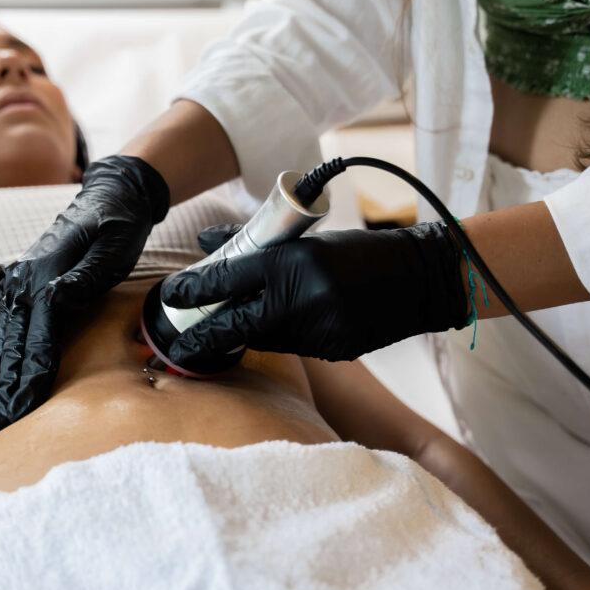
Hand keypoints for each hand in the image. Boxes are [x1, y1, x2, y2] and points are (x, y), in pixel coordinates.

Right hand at [0, 155, 169, 433]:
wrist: (113, 193)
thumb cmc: (120, 224)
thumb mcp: (114, 246)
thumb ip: (87, 275)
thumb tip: (57, 297)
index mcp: (49, 276)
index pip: (37, 338)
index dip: (27, 377)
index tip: (19, 411)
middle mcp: (26, 280)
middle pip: (11, 344)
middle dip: (0, 387)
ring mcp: (19, 278)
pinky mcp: (21, 278)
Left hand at [161, 222, 467, 367]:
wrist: (419, 278)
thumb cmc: (358, 252)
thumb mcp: (305, 240)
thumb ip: (254, 241)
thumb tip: (207, 240)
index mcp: (293, 261)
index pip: (231, 278)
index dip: (196, 290)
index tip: (171, 297)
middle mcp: (302, 297)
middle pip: (237, 323)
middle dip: (204, 337)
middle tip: (178, 345)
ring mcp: (319, 327)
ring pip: (263, 338)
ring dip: (244, 336)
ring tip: (222, 332)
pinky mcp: (333, 349)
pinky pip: (293, 347)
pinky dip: (280, 338)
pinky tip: (278, 330)